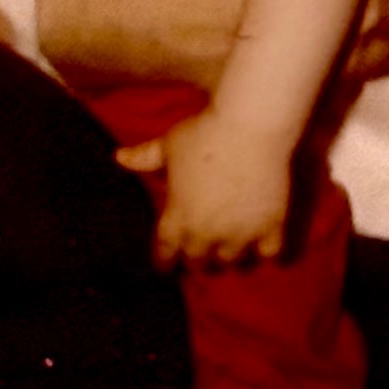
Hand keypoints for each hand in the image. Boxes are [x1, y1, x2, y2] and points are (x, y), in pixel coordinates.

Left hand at [117, 106, 295, 266]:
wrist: (252, 125)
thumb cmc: (205, 132)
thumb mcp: (170, 144)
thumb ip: (145, 157)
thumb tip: (117, 157)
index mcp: (177, 218)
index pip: (165, 255)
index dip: (165, 262)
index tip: (167, 263)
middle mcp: (206, 233)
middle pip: (199, 263)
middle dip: (198, 258)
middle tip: (203, 251)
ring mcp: (240, 232)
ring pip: (232, 261)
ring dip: (229, 255)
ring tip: (232, 247)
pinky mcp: (271, 224)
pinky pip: (269, 253)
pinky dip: (265, 251)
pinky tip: (263, 244)